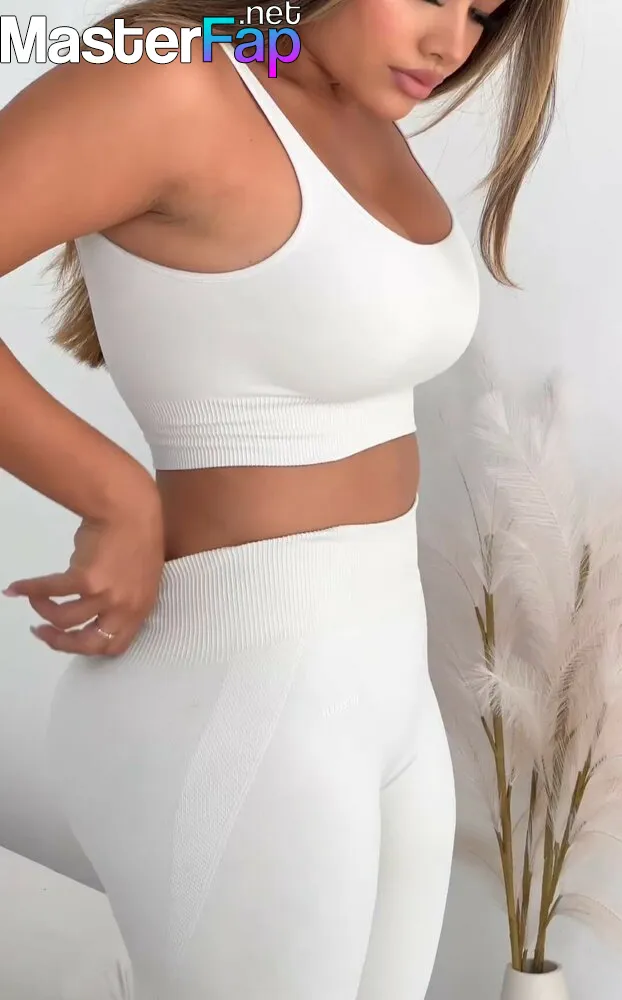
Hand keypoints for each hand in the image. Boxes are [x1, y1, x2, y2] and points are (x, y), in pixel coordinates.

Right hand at [4, 487, 165, 656]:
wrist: (131, 508)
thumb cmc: (138, 535)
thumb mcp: (140, 575)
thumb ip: (122, 594)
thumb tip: (95, 601)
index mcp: (140, 608)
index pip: (115, 646)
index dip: (88, 648)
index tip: (69, 639)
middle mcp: (124, 607)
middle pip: (87, 643)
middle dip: (60, 642)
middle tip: (41, 632)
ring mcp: (106, 595)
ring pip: (64, 619)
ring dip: (43, 612)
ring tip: (34, 600)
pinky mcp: (86, 579)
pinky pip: (51, 591)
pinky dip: (29, 589)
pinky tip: (16, 588)